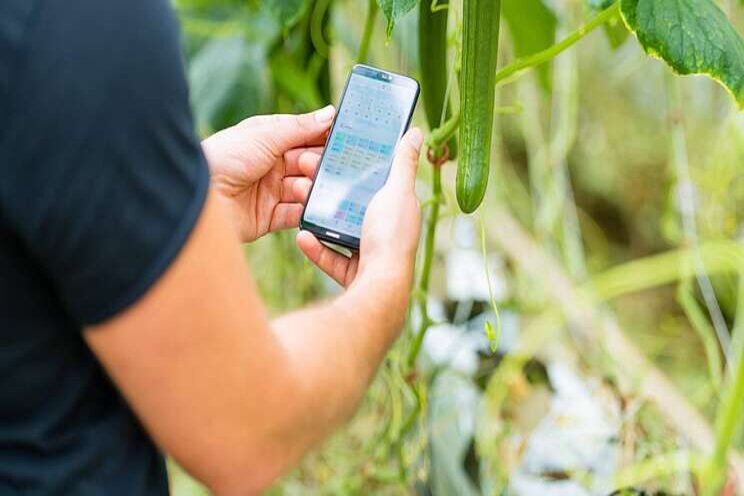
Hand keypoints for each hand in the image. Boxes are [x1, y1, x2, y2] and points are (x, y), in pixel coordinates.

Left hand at [201, 106, 334, 242]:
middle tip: (319, 166)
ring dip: (311, 188)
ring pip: (305, 190)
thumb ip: (300, 128)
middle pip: (308, 165)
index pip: (305, 136)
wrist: (196, 198)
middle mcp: (271, 165)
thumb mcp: (264, 135)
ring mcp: (271, 192)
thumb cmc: (222, 157)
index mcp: (268, 139)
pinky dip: (307, 212)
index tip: (347, 139)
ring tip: (306, 186)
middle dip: (318, 165)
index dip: (324, 138)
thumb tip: (330, 113)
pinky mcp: (269, 218)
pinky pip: (296, 215)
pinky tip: (313, 207)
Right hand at [296, 128, 423, 288]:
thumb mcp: (397, 191)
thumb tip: (415, 133)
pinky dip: (316, 248)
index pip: (378, 182)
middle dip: (330, 193)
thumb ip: (403, 162)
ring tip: (301, 203)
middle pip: (354, 206)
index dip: (358, 168)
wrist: (380, 285)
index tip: (335, 154)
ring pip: (339, 231)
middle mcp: (386, 230)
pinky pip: (330, 257)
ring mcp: (369, 252)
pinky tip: (301, 236)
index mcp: (398, 208)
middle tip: (309, 177)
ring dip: (318, 219)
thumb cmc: (391, 236)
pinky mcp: (353, 272)